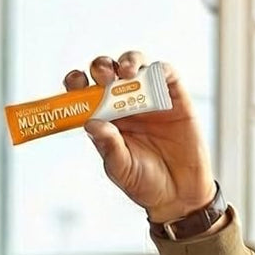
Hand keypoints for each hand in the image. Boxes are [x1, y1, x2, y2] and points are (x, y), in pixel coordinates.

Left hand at [63, 52, 215, 223]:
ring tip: (126, 72)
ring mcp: (149, 98)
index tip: (74, 84)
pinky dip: (158, 68)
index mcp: (105, 120)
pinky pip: (165, 73)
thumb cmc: (146, 183)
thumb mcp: (122, 170)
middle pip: (108, 73)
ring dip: (128, 61)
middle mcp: (124, 105)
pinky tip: (151, 74)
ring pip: (135, 66)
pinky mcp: (174, 96)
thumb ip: (109, 148)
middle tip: (102, 76)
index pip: (85, 94)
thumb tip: (90, 123)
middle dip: (101, 68)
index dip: (77, 84)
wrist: (180, 193)